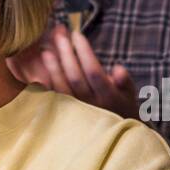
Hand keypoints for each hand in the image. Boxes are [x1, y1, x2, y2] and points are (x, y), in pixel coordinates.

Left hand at [7, 24, 138, 117]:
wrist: (114, 136)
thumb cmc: (122, 107)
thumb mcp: (129, 94)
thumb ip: (124, 81)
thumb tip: (118, 69)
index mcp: (108, 97)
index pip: (94, 71)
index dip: (84, 52)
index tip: (76, 34)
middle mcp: (91, 105)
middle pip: (74, 77)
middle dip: (66, 54)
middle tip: (59, 35)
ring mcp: (76, 111)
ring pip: (61, 88)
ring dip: (53, 68)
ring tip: (46, 49)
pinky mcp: (65, 115)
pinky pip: (52, 98)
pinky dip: (46, 83)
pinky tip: (40, 72)